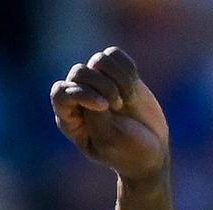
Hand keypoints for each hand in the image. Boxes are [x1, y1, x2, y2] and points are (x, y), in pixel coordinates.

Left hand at [50, 47, 168, 183]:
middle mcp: (79, 98)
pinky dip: (127, 69)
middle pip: (79, 71)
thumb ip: (94, 112)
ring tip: (126, 100)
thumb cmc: (126, 150)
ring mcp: (97, 83)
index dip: (80, 93)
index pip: (60, 93)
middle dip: (103, 85)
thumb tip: (93, 77)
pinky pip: (114, 55)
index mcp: (68, 119)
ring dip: (118, 78)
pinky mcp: (116, 73)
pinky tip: (132, 89)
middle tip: (118, 106)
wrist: (152, 149)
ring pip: (99, 60)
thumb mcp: (107, 139)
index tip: (104, 107)